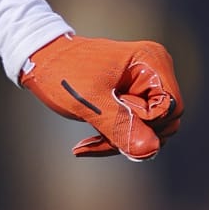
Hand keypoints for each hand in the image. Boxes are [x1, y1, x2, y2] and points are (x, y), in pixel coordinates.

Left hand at [20, 32, 183, 160]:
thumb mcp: (88, 102)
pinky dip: (114, 136)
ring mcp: (144, 82)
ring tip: (87, 141)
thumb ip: (121, 125)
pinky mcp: (133, 94)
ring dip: (120, 140)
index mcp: (151, 61)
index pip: (170, 107)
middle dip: (132, 135)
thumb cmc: (61, 73)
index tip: (112, 111)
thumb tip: (150, 150)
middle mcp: (155, 69)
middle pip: (164, 121)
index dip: (145, 121)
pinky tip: (87, 142)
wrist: (38, 59)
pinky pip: (135, 125)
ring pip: (149, 128)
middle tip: (96, 134)